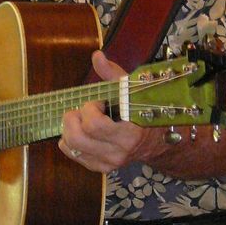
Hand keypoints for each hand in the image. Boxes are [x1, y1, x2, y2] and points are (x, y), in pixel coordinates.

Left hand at [58, 51, 148, 172]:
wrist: (156, 142)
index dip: (90, 109)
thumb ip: (112, 74)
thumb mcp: (131, 90)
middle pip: (77, 137)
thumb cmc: (143, 111)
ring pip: (71, 146)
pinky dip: (69, 140)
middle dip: (73, 117)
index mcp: (129, 133)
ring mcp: (108, 163)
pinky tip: (81, 130)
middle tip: (83, 110)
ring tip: (81, 119)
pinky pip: (73, 154)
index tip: (99, 102)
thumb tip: (97, 55)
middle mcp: (118, 152)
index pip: (95, 125)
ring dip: (69, 128)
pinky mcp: (100, 168)